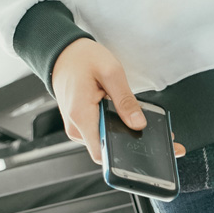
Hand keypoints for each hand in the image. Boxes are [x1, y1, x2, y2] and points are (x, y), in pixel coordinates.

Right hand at [51, 36, 147, 167]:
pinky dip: (113, 127)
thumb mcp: (111, 72)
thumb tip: (139, 123)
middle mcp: (76, 127)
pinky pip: (100, 133)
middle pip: (106, 150)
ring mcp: (77, 128)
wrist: (63, 54)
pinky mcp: (81, 125)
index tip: (142, 151)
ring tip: (132, 115)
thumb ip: (126, 100)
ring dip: (121, 133)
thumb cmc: (81, 59)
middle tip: (150, 131)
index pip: (102, 154)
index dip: (122, 158)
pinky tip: (121, 114)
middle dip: (129, 143)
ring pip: (104, 142)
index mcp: (82, 116)